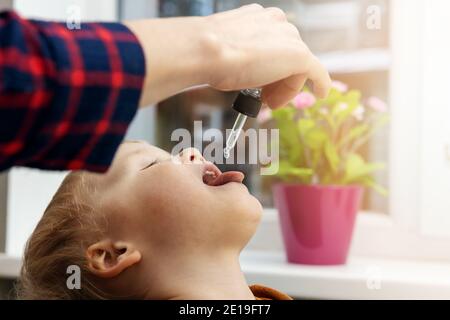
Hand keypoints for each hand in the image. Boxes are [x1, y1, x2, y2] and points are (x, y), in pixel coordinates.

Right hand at [125, 4, 330, 107]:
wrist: (205, 50)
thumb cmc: (205, 52)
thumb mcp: (221, 51)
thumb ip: (233, 55)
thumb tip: (225, 68)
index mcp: (258, 18)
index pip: (273, 44)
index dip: (269, 68)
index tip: (261, 85)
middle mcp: (277, 22)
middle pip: (288, 55)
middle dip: (278, 79)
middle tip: (266, 98)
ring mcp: (290, 38)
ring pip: (298, 67)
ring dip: (286, 87)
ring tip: (270, 102)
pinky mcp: (300, 56)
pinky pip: (318, 72)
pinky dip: (321, 84)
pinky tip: (323, 94)